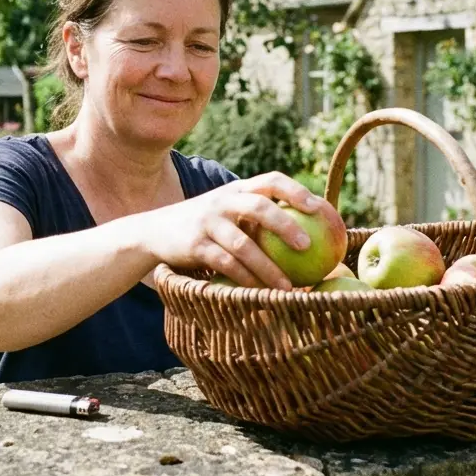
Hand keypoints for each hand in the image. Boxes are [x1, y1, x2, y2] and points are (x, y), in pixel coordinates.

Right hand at [138, 171, 324, 289]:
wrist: (156, 232)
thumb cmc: (206, 225)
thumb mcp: (227, 211)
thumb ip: (257, 214)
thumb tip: (310, 231)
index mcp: (236, 189)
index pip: (271, 181)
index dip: (296, 191)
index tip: (319, 208)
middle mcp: (222, 202)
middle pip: (259, 207)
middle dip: (285, 225)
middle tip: (307, 246)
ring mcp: (207, 223)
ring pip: (243, 245)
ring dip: (269, 268)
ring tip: (289, 287)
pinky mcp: (195, 246)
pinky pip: (226, 265)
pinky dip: (246, 280)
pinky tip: (262, 294)